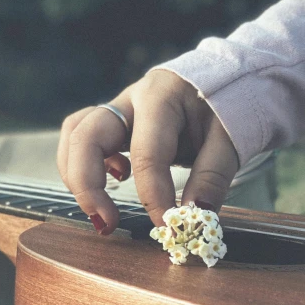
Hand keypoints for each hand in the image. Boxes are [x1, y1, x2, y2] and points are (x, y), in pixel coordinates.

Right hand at [57, 70, 238, 233]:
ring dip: (77, 174)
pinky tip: (119, 177)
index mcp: (161, 97)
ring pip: (74, 134)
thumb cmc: (228, 106)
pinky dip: (86, 163)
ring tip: (102, 209)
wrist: (229, 79)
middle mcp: (131, 98)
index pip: (146, 153)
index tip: (167, 226)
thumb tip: (194, 216)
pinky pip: (83, 137)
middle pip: (85, 136)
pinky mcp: (117, 120)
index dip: (153, 195)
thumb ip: (212, 177)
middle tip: (107, 222)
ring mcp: (119, 107)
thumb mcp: (230, 139)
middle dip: (88, 184)